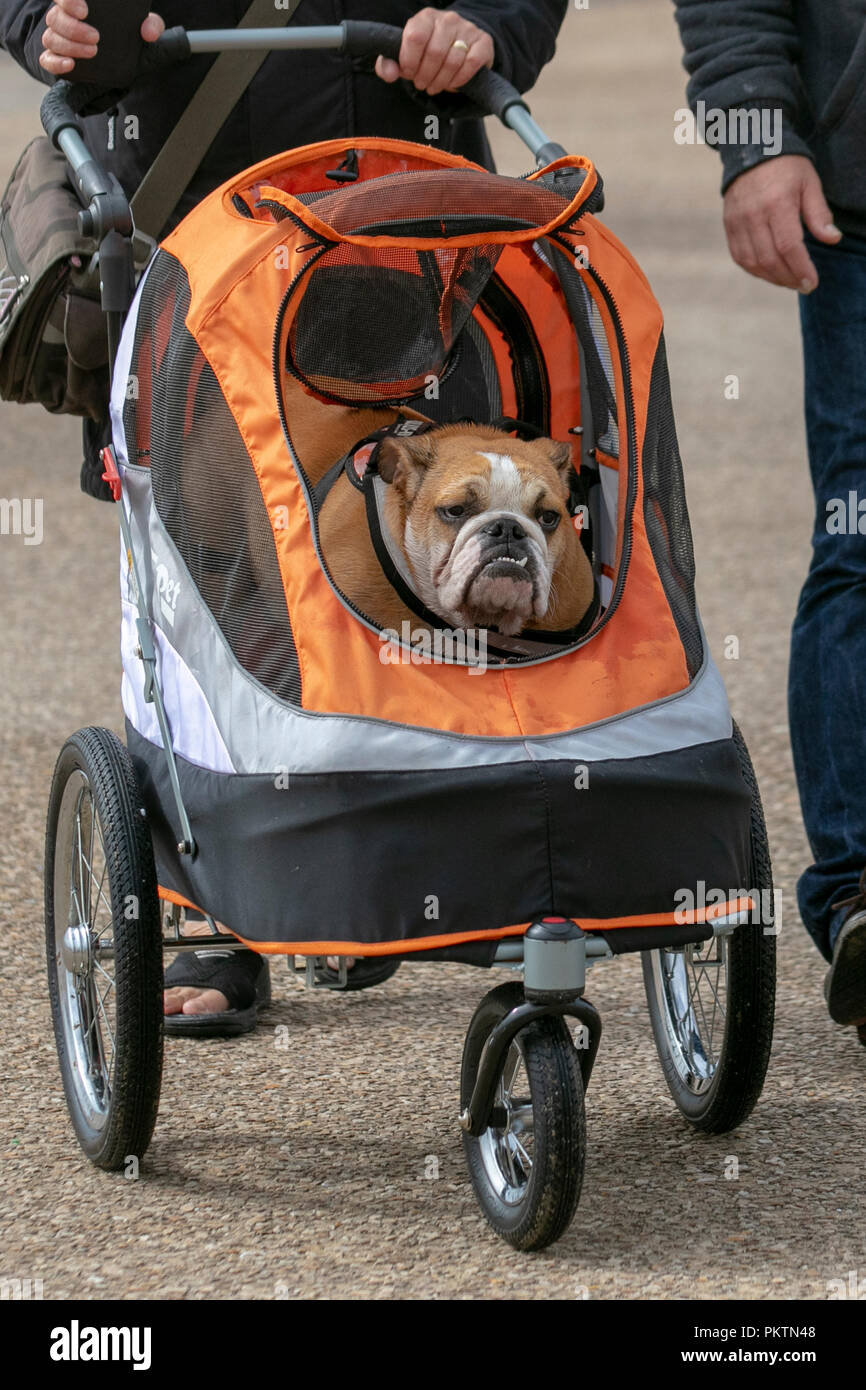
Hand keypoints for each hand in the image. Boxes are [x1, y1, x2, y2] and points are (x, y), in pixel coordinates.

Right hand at [39, 0, 163, 76]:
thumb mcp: (142, 28)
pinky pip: (46, 60)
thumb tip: (148, 32)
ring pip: (50, 38)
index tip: (84, 11)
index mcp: (78, 5)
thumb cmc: (128, 34)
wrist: (124, 59)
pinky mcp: (58, 59)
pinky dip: (55, 63)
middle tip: (95, 38)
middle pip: (54, 18)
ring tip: (92, 51)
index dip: (67, 1)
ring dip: (69, 46)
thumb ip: (151, 24)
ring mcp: (60, 39)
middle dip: (73, 28)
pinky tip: (70, 64)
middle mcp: (65, 19)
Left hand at [375, 6, 493, 95]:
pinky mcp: (483, 42)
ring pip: (452, 61)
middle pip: (434, 53)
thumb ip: (389, 64)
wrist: (459, 46)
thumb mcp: (405, 56)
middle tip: (422, 84)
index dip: (410, 61)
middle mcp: (448, 19)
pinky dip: (459, 80)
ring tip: (434, 86)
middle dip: (425, 76)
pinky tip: (452, 84)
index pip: (415, 37)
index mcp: (425, 17)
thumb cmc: (426, 54)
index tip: (409, 73)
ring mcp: (467, 28)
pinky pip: (470, 64)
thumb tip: (389, 74)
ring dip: (441, 82)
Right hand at [722, 155, 841, 292]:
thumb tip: (832, 239)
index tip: (811, 282)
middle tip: (803, 285)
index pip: (788, 246)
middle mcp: (753, 215)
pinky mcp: (729, 226)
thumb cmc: (787, 167)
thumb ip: (819, 213)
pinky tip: (770, 272)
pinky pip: (740, 257)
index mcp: (777, 203)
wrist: (752, 149)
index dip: (800, 268)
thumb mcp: (809, 183)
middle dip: (788, 278)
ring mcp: (737, 222)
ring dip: (772, 278)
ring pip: (752, 263)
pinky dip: (755, 270)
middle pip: (770, 259)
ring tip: (789, 281)